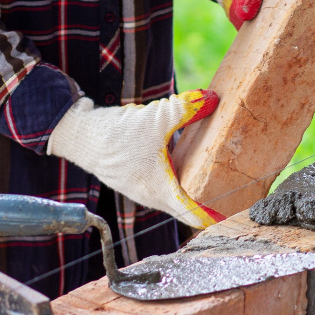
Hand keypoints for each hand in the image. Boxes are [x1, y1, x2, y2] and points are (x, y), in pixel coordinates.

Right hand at [47, 90, 220, 227]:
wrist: (79, 134)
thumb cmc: (115, 135)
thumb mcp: (157, 118)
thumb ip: (187, 109)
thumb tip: (212, 98)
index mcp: (161, 191)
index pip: (194, 215)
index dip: (215, 217)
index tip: (234, 215)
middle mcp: (152, 196)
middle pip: (188, 206)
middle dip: (210, 200)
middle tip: (235, 189)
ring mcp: (143, 188)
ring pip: (175, 193)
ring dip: (193, 186)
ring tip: (218, 173)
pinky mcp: (136, 177)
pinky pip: (163, 181)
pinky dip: (178, 174)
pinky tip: (188, 155)